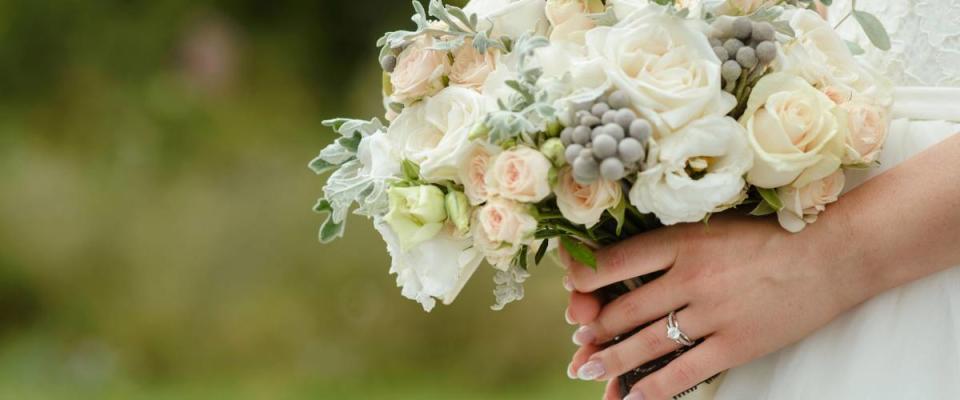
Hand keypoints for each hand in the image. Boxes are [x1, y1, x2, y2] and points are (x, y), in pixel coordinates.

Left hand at [561, 213, 876, 399]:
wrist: (833, 254)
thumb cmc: (770, 236)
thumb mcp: (712, 225)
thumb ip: (670, 243)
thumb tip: (622, 263)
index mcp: (681, 240)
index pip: (612, 261)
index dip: (582, 277)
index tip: (571, 285)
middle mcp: (690, 277)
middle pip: (623, 309)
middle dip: (593, 329)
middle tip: (578, 341)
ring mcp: (712, 314)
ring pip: (644, 344)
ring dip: (609, 359)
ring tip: (586, 367)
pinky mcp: (735, 346)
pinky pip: (682, 374)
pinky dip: (652, 390)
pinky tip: (630, 398)